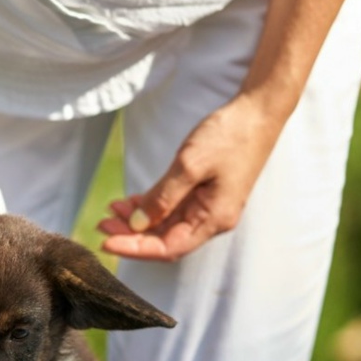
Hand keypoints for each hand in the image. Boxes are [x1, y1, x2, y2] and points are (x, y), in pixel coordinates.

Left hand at [98, 93, 284, 261]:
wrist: (258, 111)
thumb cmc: (231, 135)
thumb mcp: (190, 164)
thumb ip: (163, 197)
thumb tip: (138, 223)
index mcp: (213, 219)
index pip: (167, 248)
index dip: (134, 248)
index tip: (106, 242)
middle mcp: (211, 219)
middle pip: (163, 240)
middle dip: (130, 235)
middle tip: (102, 224)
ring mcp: (207, 208)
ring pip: (164, 225)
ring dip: (137, 221)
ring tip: (110, 212)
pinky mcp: (202, 195)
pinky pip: (170, 209)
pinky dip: (149, 207)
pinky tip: (128, 203)